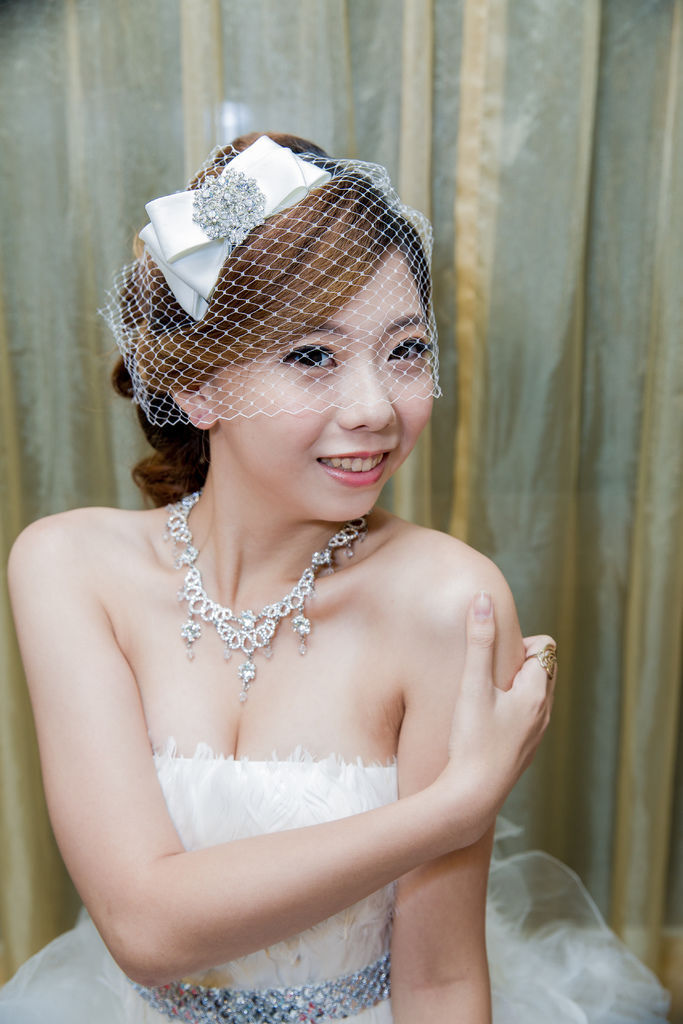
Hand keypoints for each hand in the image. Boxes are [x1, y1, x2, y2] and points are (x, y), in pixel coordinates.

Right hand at [444, 591, 555, 838]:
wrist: (472, 795)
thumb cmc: (472, 739)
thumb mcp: (472, 685)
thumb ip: (479, 640)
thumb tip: (483, 598)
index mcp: (538, 692)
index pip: (545, 647)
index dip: (520, 643)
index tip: (493, 657)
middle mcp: (544, 712)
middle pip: (544, 669)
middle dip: (518, 663)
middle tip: (487, 674)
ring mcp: (536, 734)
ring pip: (535, 695)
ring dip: (514, 687)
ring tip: (483, 696)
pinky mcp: (524, 751)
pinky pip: (526, 717)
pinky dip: (510, 710)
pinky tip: (483, 722)